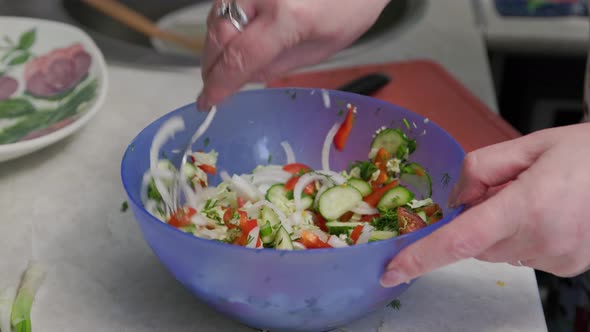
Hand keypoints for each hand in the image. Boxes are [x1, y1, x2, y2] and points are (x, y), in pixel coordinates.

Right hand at [197, 0, 389, 109]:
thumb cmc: (352, 3)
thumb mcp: (321, 48)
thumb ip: (278, 65)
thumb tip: (243, 79)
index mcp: (287, 16)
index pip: (238, 58)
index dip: (219, 84)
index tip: (209, 101)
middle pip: (218, 35)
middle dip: (212, 65)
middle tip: (213, 86)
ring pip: (215, 16)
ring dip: (215, 45)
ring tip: (224, 65)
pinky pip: (225, 2)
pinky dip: (224, 24)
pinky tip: (233, 39)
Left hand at [381, 123, 589, 286]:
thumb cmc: (583, 153)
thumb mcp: (525, 146)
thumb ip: (477, 170)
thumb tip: (455, 201)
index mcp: (527, 207)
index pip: (460, 241)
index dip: (421, 257)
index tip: (392, 270)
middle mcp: (542, 240)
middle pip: (475, 243)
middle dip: (477, 219)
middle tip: (507, 190)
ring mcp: (557, 258)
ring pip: (496, 251)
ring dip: (500, 228)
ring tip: (534, 199)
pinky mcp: (566, 266)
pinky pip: (520, 255)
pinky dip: (520, 236)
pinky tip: (545, 213)